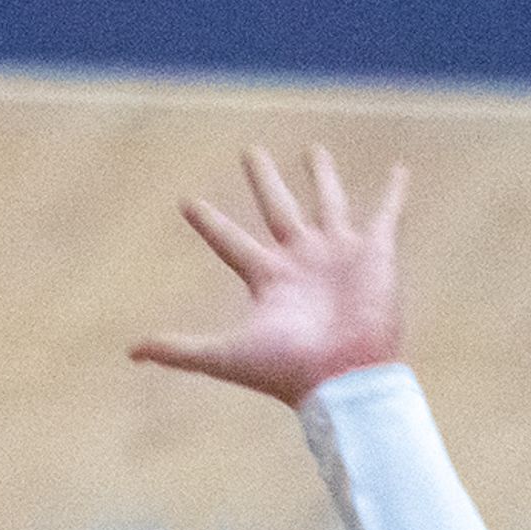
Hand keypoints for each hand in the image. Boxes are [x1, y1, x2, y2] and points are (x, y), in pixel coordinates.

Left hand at [131, 147, 408, 407]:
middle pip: (276, 208)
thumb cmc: (287, 370)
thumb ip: (180, 351)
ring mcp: (338, 254)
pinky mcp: (375, 253)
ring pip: (327, 202)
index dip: (209, 222)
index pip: (230, 241)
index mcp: (267, 278)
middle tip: (249, 151)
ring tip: (313, 150)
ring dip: (321, 176)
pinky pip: (387, 214)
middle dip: (263, 181)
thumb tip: (130, 353)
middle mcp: (300, 261)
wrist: (342, 380)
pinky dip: (395, 193)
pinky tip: (400, 171)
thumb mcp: (225, 356)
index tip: (187, 201)